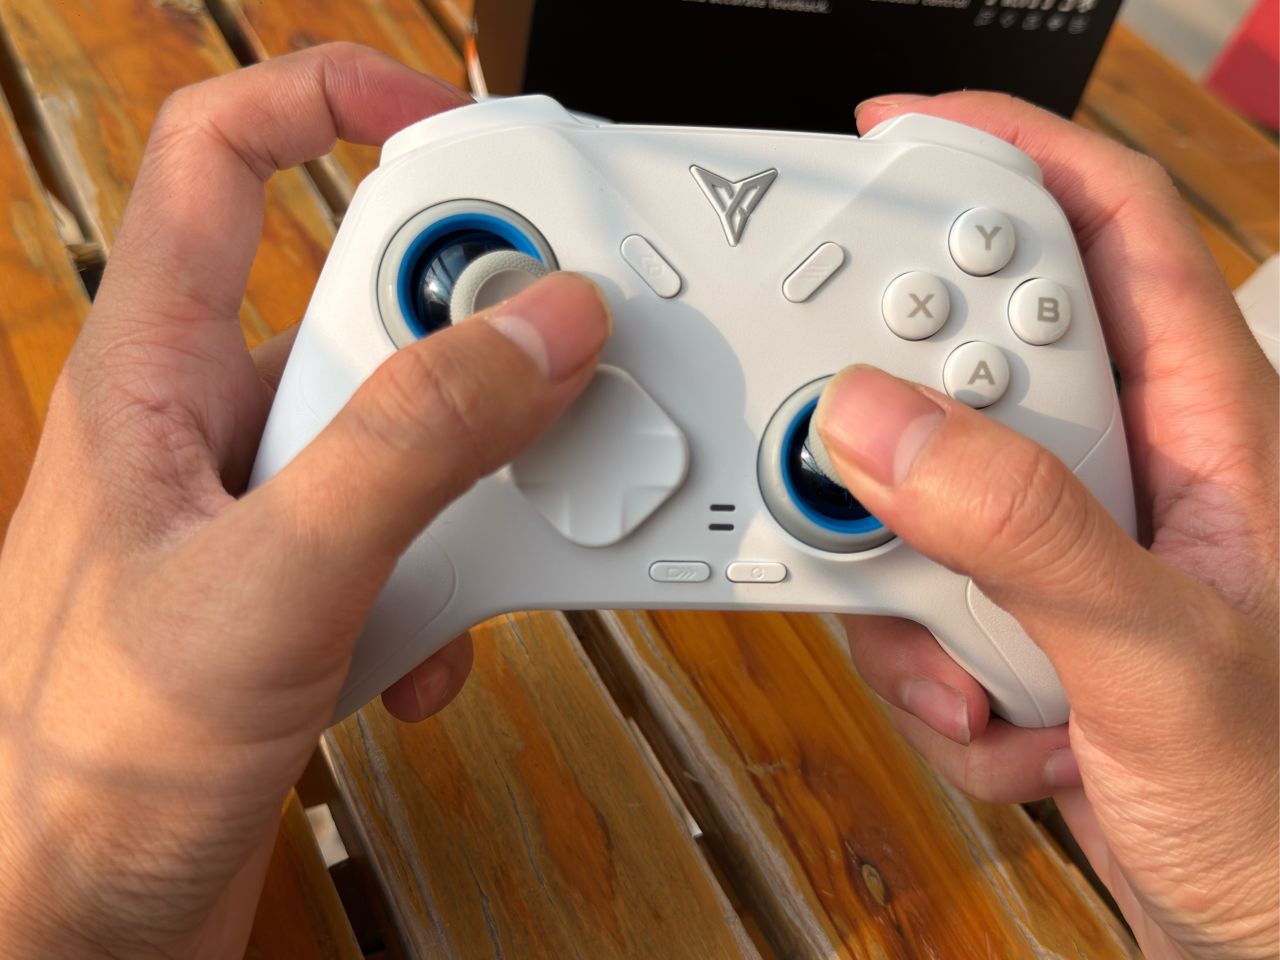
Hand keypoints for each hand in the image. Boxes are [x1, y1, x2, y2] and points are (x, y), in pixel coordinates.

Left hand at [0, 44, 608, 957]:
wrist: (65, 926)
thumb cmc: (81, 763)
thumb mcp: (273, 577)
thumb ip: (412, 443)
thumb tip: (532, 336)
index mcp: (155, 374)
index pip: (223, 159)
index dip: (328, 100)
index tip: (443, 117)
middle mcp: (208, 429)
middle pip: (361, 308)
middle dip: (454, 351)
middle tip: (525, 388)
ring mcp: (261, 516)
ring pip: (405, 439)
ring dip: (463, 501)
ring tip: (454, 571)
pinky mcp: (302, 595)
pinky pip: (409, 545)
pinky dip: (444, 595)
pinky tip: (417, 658)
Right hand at [818, 93, 1277, 958]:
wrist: (1264, 932)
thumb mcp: (1158, 657)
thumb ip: (1022, 532)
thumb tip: (882, 425)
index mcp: (1204, 426)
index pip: (1108, 229)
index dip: (1007, 156)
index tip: (896, 140)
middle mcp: (1126, 471)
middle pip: (973, 363)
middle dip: (902, 423)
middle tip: (852, 455)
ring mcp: (1061, 546)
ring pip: (922, 495)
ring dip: (910, 591)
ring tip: (981, 674)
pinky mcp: (1015, 613)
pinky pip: (915, 592)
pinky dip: (924, 667)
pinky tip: (1006, 728)